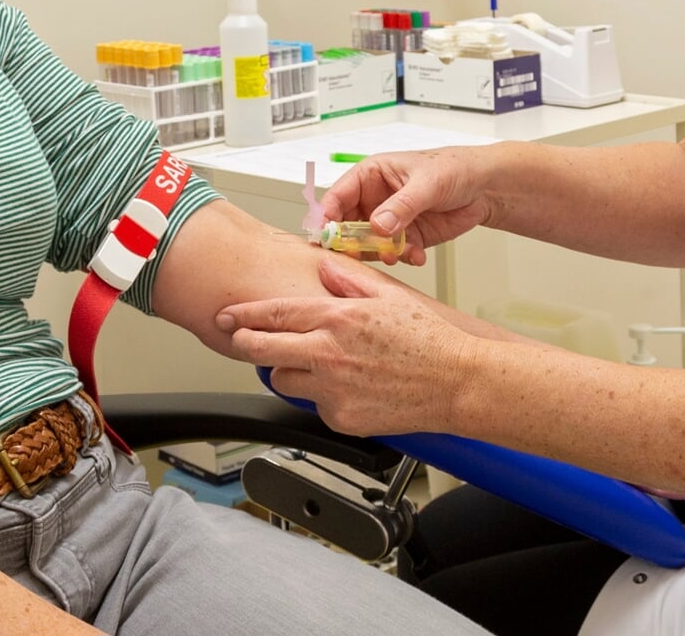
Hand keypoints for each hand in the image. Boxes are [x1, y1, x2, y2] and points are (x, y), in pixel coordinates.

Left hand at [217, 256, 477, 437]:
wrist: (457, 383)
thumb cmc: (430, 341)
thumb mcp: (390, 296)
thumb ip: (349, 279)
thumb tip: (324, 265)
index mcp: (339, 319)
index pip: (276, 315)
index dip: (244, 315)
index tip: (227, 316)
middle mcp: (330, 354)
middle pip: (263, 351)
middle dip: (245, 344)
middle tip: (240, 341)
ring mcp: (334, 390)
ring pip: (285, 382)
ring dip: (290, 372)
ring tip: (316, 365)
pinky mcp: (342, 419)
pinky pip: (316, 406)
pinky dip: (324, 397)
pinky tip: (350, 387)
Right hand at [321, 148, 497, 265]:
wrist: (483, 187)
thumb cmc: (453, 168)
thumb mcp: (427, 183)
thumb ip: (402, 205)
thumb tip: (378, 225)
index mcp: (371, 176)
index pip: (338, 195)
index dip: (327, 215)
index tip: (326, 234)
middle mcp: (374, 200)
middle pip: (347, 226)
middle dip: (353, 243)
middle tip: (362, 253)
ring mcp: (389, 221)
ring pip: (369, 245)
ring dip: (380, 253)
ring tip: (399, 253)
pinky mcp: (406, 238)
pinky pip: (393, 254)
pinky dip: (403, 258)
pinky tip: (418, 255)